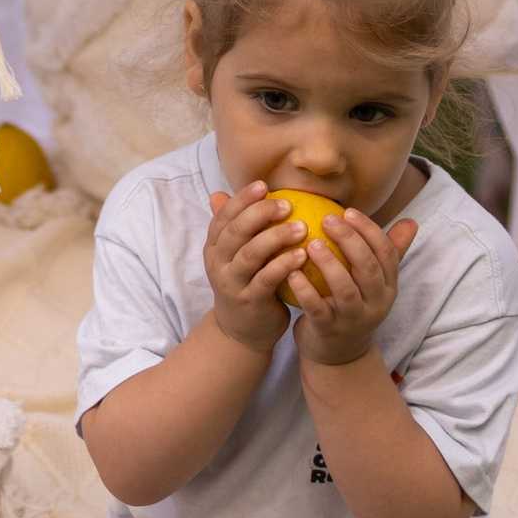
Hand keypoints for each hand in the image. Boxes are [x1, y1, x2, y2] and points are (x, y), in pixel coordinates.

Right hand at [201, 182, 308, 352]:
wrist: (242, 331)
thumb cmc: (245, 284)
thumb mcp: (234, 256)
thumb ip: (233, 226)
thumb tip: (220, 192)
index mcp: (215, 247)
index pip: (223, 217)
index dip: (242, 199)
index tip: (265, 186)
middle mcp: (218, 263)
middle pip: (236, 232)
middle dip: (260, 214)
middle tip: (287, 204)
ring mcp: (232, 283)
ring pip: (251, 254)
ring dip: (277, 237)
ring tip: (302, 227)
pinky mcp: (250, 301)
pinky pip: (268, 279)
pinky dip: (284, 264)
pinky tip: (303, 254)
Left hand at [286, 206, 419, 367]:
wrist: (338, 356)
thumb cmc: (352, 306)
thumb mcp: (373, 283)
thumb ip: (389, 252)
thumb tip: (411, 221)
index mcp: (388, 286)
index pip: (386, 253)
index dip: (369, 230)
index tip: (348, 211)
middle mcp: (376, 303)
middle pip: (368, 268)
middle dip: (350, 241)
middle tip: (328, 220)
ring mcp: (354, 320)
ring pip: (345, 289)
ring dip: (329, 264)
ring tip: (310, 243)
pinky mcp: (330, 331)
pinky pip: (318, 309)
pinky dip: (304, 290)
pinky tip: (291, 272)